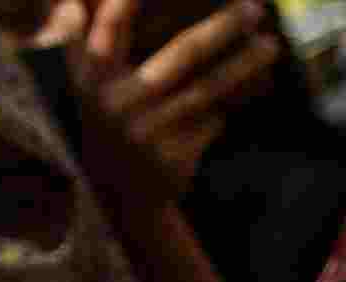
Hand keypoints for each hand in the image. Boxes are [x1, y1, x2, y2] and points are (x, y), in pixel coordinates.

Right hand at [71, 0, 282, 201]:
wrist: (119, 198)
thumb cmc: (108, 125)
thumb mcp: (87, 88)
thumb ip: (86, 44)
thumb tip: (75, 3)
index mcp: (92, 76)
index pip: (112, 24)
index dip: (131, 0)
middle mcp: (118, 102)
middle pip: (183, 53)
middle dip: (224, 26)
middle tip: (255, 8)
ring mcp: (149, 132)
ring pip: (209, 88)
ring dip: (244, 65)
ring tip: (270, 47)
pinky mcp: (174, 157)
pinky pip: (214, 118)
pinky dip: (232, 101)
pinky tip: (255, 85)